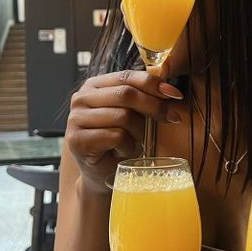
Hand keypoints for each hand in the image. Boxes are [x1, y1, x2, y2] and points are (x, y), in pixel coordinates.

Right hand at [65, 66, 183, 191]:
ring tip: (136, 142)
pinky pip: (116, 136)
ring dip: (139, 132)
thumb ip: (144, 96)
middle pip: (126, 94)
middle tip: (170, 118)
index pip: (126, 76)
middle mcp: (81, 98)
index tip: (175, 95)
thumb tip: (170, 89)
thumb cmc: (118, 142)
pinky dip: (128, 146)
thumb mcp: (133, 113)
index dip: (153, 83)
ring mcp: (75, 119)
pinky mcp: (77, 141)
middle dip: (154, 106)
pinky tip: (124, 152)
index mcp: (94, 86)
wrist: (101, 174)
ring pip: (123, 116)